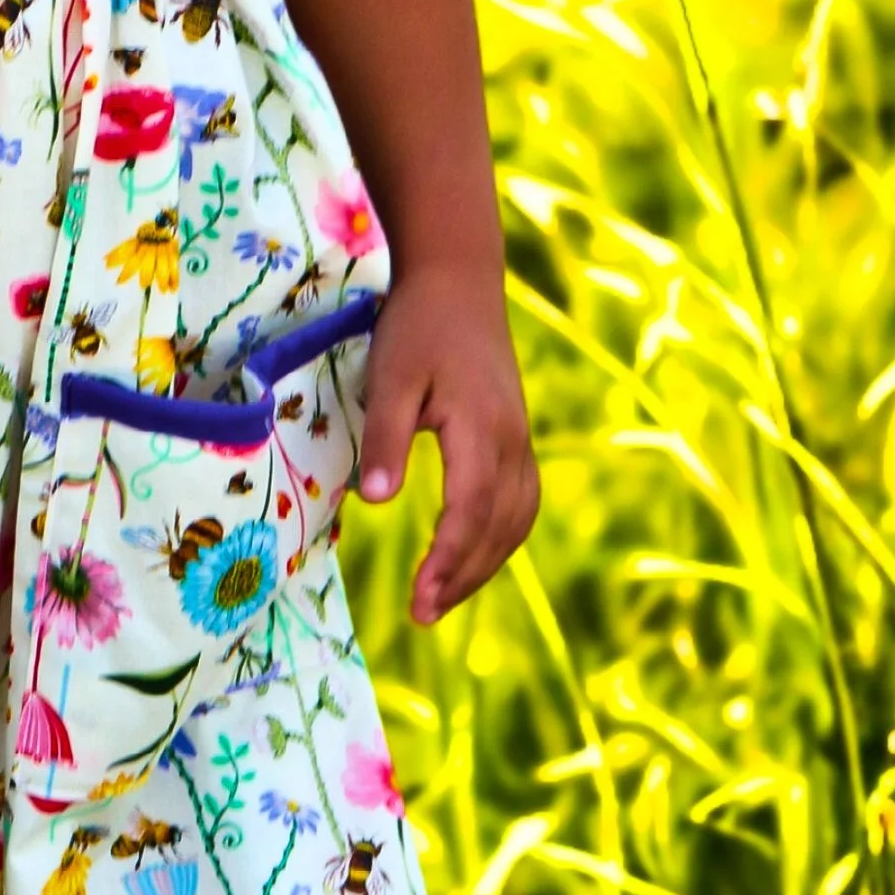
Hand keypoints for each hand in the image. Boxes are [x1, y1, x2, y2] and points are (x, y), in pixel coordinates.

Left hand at [355, 269, 538, 626]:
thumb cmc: (417, 325)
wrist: (458, 279)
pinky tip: (471, 554)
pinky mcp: (516, 435)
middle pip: (499, 529)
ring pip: (517, 520)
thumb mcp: (391, 376)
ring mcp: (520, 439)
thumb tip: (374, 502)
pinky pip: (520, 502)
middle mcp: (512, 442)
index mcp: (482, 431)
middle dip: (463, 577)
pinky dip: (499, 538)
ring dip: (483, 565)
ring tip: (440, 598)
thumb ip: (385, 437)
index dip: (447, 563)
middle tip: (421, 615)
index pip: (471, 514)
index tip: (417, 602)